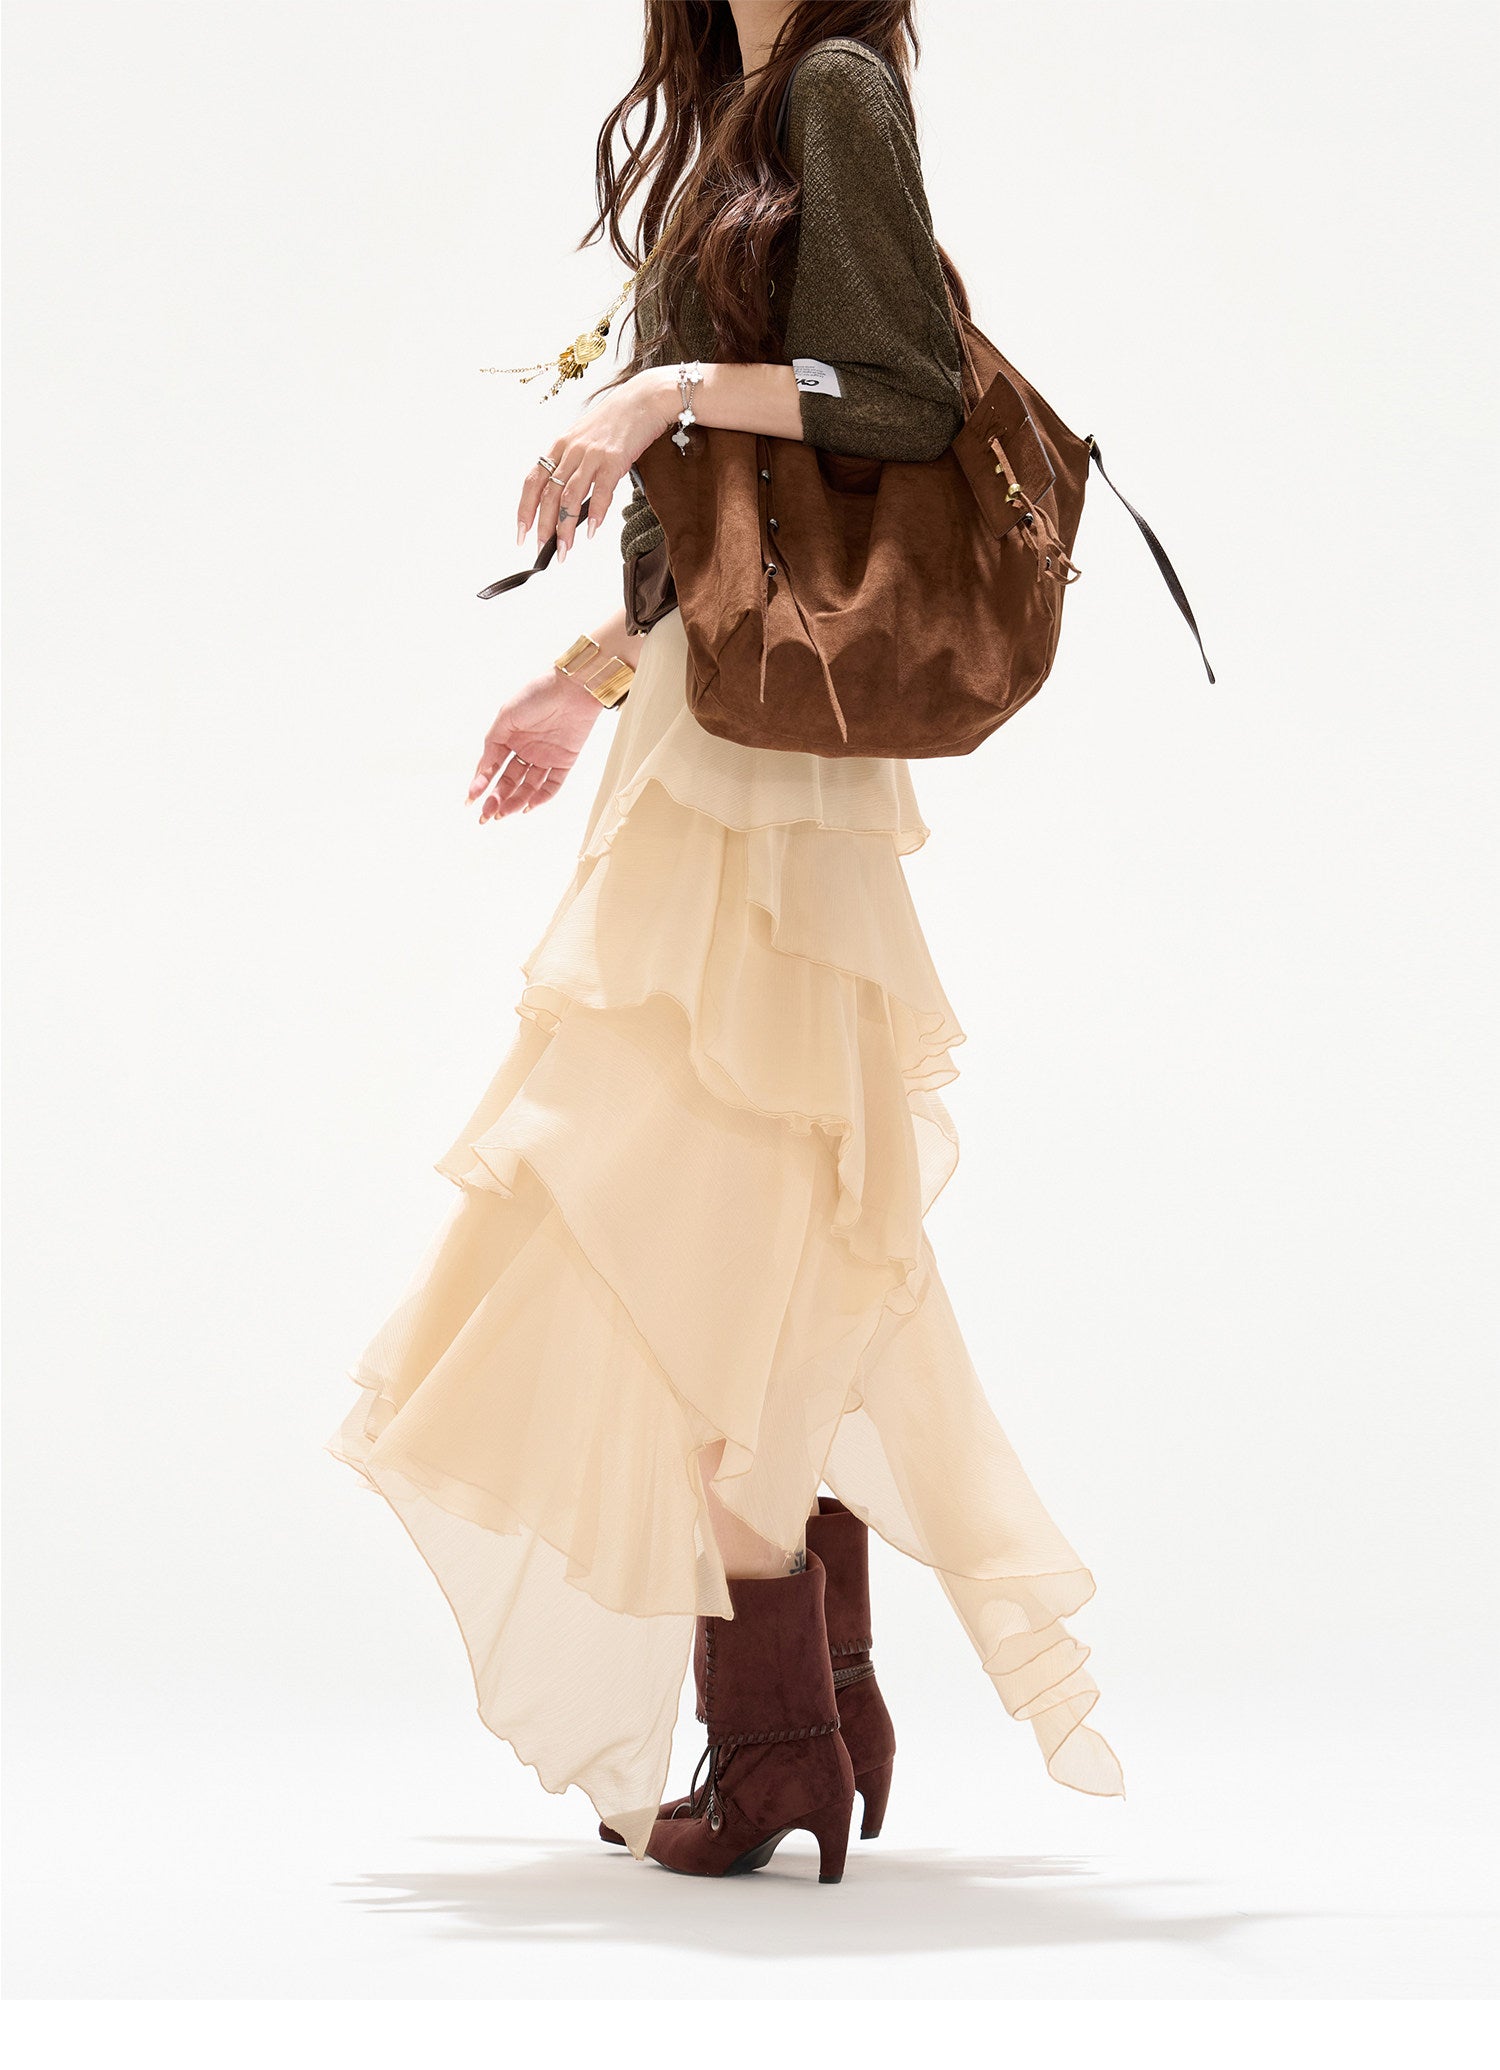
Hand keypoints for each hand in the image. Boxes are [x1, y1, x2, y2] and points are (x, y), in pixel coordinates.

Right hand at [465, 666, 603, 822]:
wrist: (573, 686)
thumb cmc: (537, 694)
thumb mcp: (506, 716)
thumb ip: (493, 744)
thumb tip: (482, 770)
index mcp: (508, 738)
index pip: (491, 767)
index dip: (480, 784)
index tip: (470, 800)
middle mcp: (525, 750)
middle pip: (508, 781)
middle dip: (496, 799)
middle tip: (486, 815)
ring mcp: (545, 757)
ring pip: (527, 787)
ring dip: (515, 801)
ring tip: (503, 813)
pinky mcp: (565, 761)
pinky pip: (552, 785)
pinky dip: (541, 797)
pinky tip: (528, 807)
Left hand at [517, 367, 675, 563]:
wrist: (644, 399)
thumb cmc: (616, 421)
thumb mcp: (584, 438)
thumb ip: (572, 463)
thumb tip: (566, 497)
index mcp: (559, 446)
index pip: (533, 481)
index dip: (525, 509)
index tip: (522, 533)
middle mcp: (571, 451)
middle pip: (549, 494)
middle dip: (544, 526)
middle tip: (542, 550)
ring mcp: (591, 455)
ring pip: (570, 497)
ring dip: (565, 527)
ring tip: (564, 549)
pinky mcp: (614, 460)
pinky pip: (600, 492)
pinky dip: (595, 514)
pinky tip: (591, 531)